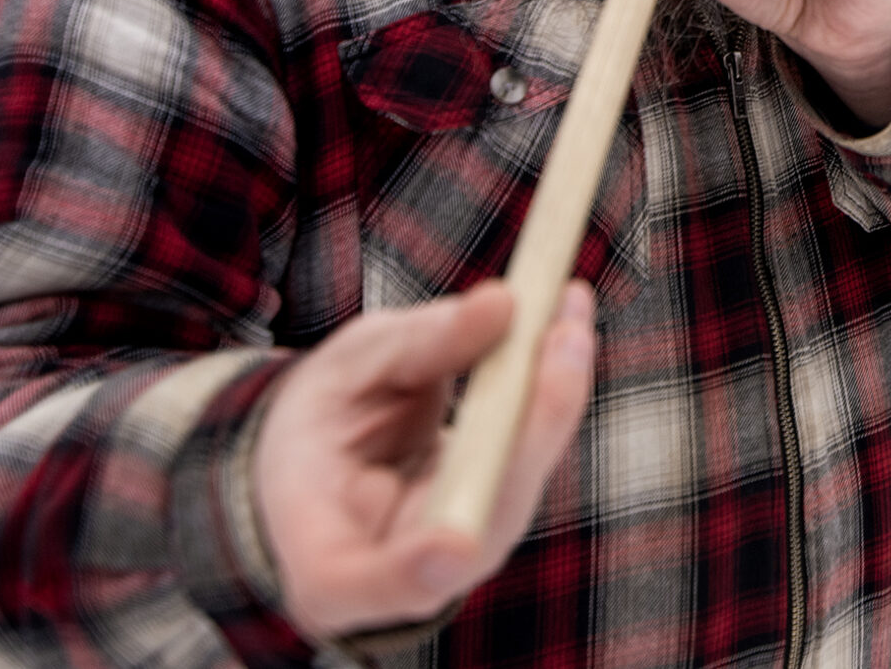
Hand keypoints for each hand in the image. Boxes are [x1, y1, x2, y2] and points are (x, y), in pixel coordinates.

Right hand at [254, 280, 594, 639]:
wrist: (329, 457)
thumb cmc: (320, 422)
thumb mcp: (343, 371)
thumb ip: (416, 345)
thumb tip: (502, 306)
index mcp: (321, 561)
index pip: (355, 586)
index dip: (410, 569)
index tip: (456, 543)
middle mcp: (403, 577)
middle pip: (474, 527)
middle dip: (525, 435)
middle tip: (561, 338)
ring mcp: (463, 554)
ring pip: (519, 483)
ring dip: (555, 395)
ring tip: (569, 309)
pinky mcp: (499, 514)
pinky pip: (534, 453)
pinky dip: (556, 386)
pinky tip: (570, 322)